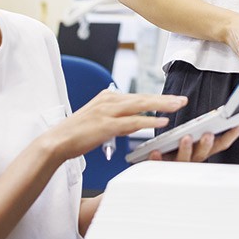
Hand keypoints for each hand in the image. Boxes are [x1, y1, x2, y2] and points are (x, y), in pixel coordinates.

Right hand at [46, 91, 186, 161]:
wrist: (56, 141)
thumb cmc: (76, 135)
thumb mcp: (100, 121)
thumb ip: (118, 119)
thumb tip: (135, 123)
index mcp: (107, 97)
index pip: (137, 97)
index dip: (156, 99)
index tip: (171, 100)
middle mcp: (108, 100)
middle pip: (142, 97)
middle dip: (164, 99)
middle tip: (182, 100)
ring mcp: (107, 111)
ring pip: (140, 106)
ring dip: (161, 106)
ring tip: (177, 106)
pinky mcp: (105, 125)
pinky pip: (132, 122)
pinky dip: (149, 121)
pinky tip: (161, 122)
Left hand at [147, 123, 238, 162]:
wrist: (155, 164)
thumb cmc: (176, 148)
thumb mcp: (191, 136)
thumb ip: (201, 128)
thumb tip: (216, 113)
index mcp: (203, 150)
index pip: (221, 143)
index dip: (232, 134)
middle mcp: (193, 158)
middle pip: (203, 153)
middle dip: (207, 144)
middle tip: (208, 134)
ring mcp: (178, 164)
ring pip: (185, 160)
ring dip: (187, 149)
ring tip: (186, 138)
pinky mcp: (162, 167)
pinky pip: (160, 164)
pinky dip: (159, 159)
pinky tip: (156, 152)